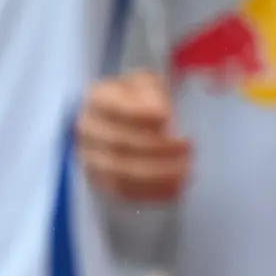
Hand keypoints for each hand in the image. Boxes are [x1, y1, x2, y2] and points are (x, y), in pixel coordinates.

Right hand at [79, 69, 192, 205]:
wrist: (120, 118)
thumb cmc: (138, 96)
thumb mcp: (147, 83)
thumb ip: (152, 92)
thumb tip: (161, 113)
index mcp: (97, 98)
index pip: (114, 108)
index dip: (140, 114)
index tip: (168, 117)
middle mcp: (87, 130)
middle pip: (119, 143)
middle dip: (157, 148)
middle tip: (188, 147)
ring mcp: (89, 158)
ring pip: (120, 172)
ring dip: (156, 174)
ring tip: (186, 170)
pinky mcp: (99, 181)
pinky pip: (123, 192)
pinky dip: (150, 192)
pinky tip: (175, 189)